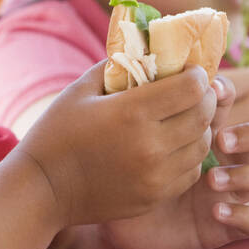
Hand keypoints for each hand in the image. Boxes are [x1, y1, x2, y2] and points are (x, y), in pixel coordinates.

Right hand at [15, 60, 214, 227]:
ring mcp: (155, 176)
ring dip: (201, 127)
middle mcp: (150, 146)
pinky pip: (190, 171)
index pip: (192, 88)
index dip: (197, 75)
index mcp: (131, 113)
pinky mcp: (154, 197)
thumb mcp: (81, 89)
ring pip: (202, 144)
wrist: (42, 189)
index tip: (190, 71)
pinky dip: (189, 154)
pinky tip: (174, 145)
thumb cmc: (56, 133)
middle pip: (203, 115)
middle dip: (205, 97)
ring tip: (185, 117)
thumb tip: (148, 51)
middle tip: (196, 91)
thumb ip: (117, 66)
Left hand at [97, 77, 248, 248]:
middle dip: (246, 135)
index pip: (228, 105)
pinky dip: (244, 214)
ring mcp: (225, 190)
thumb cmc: (108, 163)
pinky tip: (216, 212)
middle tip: (220, 139)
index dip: (226, 97)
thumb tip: (133, 53)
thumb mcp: (120, 128)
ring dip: (247, 175)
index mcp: (196, 127)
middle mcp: (219, 157)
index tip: (212, 91)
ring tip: (212, 180)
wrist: (104, 211)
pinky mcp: (223, 224)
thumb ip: (131, 95)